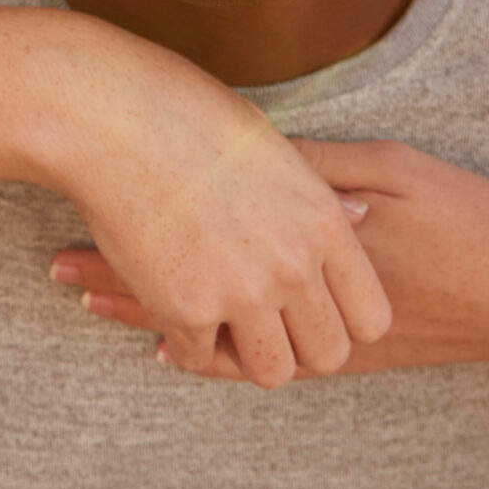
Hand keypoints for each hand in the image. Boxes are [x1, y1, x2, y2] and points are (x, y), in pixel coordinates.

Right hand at [48, 66, 390, 387]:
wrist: (117, 119)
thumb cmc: (191, 116)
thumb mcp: (277, 148)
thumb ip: (321, 194)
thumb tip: (360, 216)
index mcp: (324, 223)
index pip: (371, 317)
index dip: (342, 321)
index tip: (310, 307)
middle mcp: (293, 265)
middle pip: (328, 355)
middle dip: (298, 348)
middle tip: (264, 324)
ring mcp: (242, 291)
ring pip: (271, 372)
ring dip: (246, 354)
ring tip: (221, 324)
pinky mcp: (186, 308)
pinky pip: (200, 357)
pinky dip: (185, 341)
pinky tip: (170, 305)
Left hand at [55, 138, 488, 377]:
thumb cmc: (469, 215)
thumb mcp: (389, 168)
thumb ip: (310, 168)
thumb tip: (234, 143)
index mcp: (306, 251)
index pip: (195, 245)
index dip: (128, 241)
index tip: (71, 226)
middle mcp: (305, 303)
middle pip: (192, 299)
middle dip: (122, 282)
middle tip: (58, 265)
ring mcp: (326, 337)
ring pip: (217, 336)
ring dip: (156, 318)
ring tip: (95, 303)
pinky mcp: (353, 356)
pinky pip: (262, 363)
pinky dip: (211, 352)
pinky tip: (177, 350)